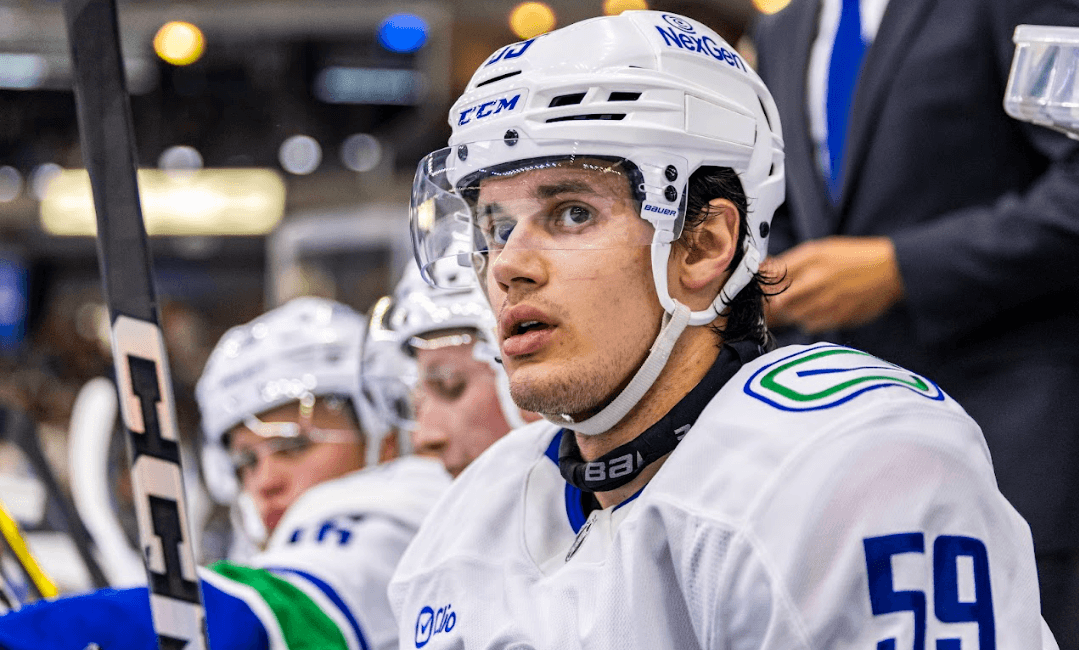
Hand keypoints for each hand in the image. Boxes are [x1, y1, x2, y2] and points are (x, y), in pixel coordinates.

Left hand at [765, 236, 904, 332]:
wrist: (891, 270)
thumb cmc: (853, 257)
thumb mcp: (820, 250)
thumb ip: (789, 261)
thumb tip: (762, 270)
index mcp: (812, 261)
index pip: (773, 279)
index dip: (765, 286)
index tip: (766, 287)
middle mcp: (818, 282)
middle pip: (779, 302)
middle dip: (776, 300)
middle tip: (782, 297)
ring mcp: (829, 303)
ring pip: (793, 316)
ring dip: (792, 312)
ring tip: (805, 302)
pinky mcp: (838, 319)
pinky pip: (810, 326)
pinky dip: (808, 320)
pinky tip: (817, 310)